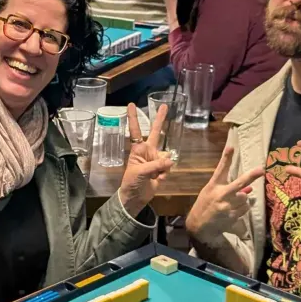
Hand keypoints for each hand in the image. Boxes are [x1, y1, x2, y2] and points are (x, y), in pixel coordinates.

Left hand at [118, 103, 172, 217]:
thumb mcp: (140, 172)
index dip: (134, 118)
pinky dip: (165, 174)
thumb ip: (156, 165)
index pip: (136, 131)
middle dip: (160, 120)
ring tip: (154, 175)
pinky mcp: (162, 168)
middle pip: (156, 133)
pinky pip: (169, 167)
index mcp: (138, 149)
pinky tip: (157, 179)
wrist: (136, 198)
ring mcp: (155, 159)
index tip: (131, 104)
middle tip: (164, 105)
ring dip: (162, 166)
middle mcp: (148, 151)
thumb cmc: (131, 182)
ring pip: (166, 156)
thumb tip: (170, 160)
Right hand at [186, 140, 264, 244]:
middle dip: (251, 176)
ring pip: (245, 197)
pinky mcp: (232, 216)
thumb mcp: (211, 192)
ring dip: (243, 199)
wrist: (199, 227)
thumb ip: (227, 187)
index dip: (226, 158)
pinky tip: (233, 211)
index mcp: (213, 186)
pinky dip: (242, 208)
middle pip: (239, 183)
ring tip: (232, 203)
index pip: (221, 169)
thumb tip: (249, 187)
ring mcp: (227, 206)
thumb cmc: (205, 205)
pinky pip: (245, 208)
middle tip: (261, 170)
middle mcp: (220, 194)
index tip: (231, 147)